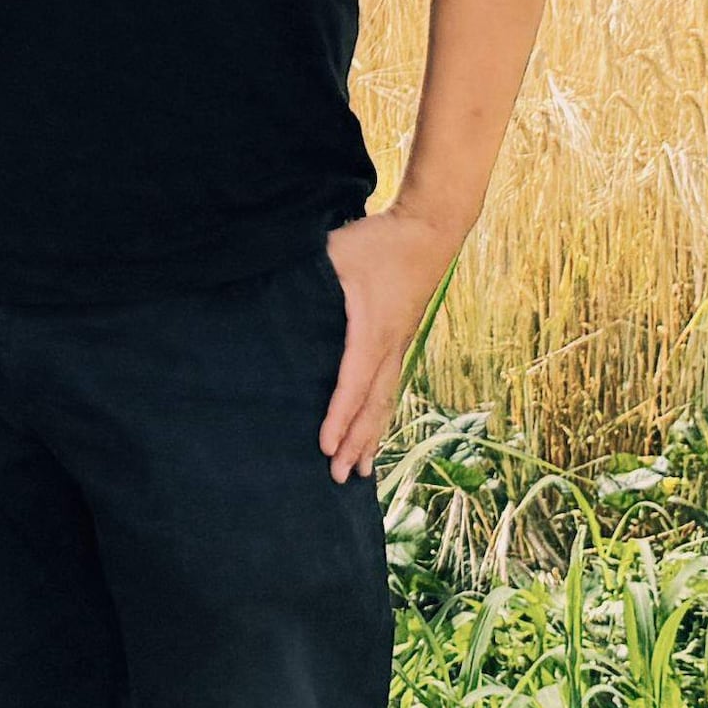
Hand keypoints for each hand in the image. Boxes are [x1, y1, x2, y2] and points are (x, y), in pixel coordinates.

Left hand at [320, 205, 464, 480]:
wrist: (430, 230)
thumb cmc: (380, 240)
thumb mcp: (338, 251)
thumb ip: (310, 274)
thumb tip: (276, 293)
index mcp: (372, 330)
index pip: (352, 382)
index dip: (338, 416)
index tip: (325, 445)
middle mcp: (390, 345)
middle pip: (373, 403)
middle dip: (356, 442)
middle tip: (339, 477)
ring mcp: (398, 344)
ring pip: (384, 399)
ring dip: (372, 436)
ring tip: (361, 472)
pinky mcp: (400, 338)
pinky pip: (388, 385)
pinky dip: (379, 413)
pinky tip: (375, 429)